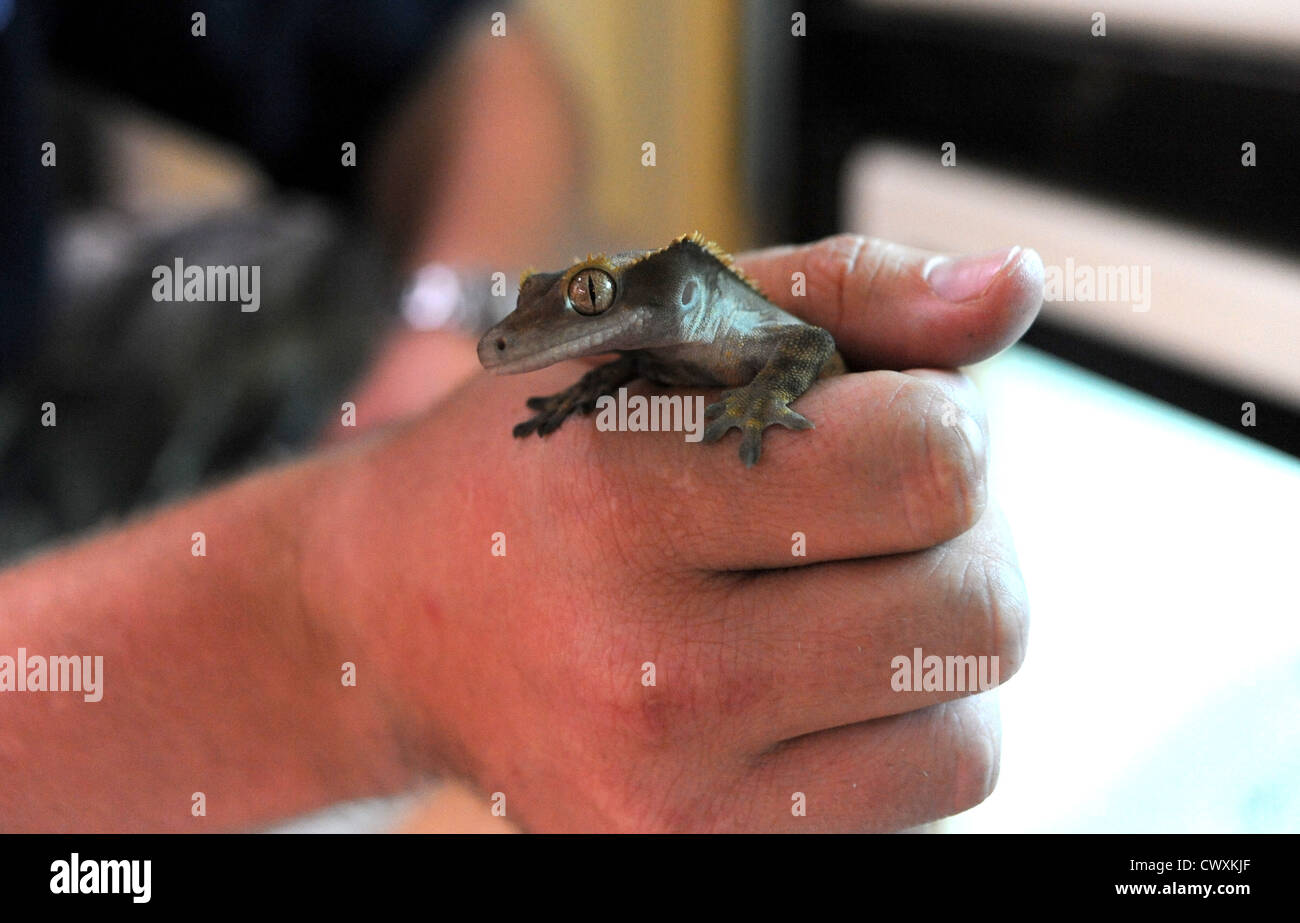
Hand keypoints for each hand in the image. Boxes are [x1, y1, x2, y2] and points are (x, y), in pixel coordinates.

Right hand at [306, 234, 1043, 831]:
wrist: (397, 620)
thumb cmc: (547, 461)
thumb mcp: (665, 333)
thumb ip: (849, 293)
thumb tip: (1013, 287)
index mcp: (625, 494)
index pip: (933, 461)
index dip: (936, 421)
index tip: (866, 423)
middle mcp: (644, 668)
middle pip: (978, 609)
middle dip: (953, 540)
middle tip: (861, 517)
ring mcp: (672, 793)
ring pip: (970, 731)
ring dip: (931, 646)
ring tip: (829, 599)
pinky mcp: (693, 860)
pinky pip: (919, 801)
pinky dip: (899, 730)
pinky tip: (810, 680)